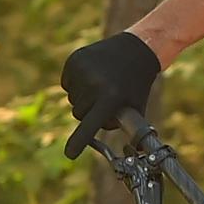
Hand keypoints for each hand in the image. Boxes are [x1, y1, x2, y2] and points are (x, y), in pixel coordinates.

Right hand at [59, 32, 162, 157]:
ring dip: (83, 98)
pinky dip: (76, 84)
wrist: (136, 49)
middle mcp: (94, 83)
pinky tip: (92, 76)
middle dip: (89, 112)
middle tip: (105, 100)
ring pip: (72, 99)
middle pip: (79, 114)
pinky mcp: (74, 60)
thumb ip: (128, 129)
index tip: (70, 154)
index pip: (90, 125)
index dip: (79, 141)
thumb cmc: (137, 85)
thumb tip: (132, 151)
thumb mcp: (137, 107)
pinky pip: (66, 84)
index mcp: (111, 97)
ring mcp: (82, 70)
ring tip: (101, 85)